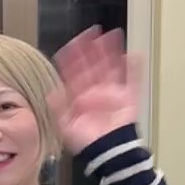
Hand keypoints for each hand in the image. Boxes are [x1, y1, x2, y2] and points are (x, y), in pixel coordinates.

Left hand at [47, 26, 141, 155]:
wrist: (107, 152)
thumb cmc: (87, 141)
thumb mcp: (66, 125)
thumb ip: (58, 108)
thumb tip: (50, 93)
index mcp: (81, 96)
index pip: (76, 72)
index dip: (74, 58)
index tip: (72, 44)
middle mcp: (96, 91)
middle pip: (94, 65)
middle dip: (93, 49)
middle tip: (92, 31)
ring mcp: (112, 93)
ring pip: (111, 67)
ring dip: (111, 52)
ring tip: (112, 36)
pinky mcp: (128, 98)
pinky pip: (132, 80)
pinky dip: (134, 68)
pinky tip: (135, 55)